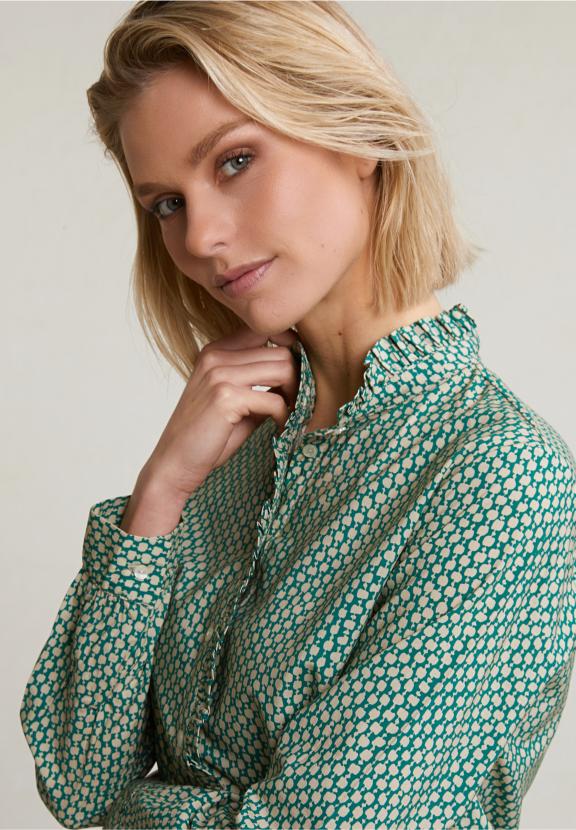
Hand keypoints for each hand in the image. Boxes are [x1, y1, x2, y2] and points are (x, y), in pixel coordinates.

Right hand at [141, 326, 299, 498]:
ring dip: (295, 395)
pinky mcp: (225, 397)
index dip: (289, 352)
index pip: (266, 331)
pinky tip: (279, 429)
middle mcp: (216, 356)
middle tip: (298, 404)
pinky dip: (284, 417)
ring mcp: (219, 374)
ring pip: (283, 369)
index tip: (295, 380)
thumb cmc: (206, 437)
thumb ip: (261, 385)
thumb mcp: (236, 402)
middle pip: (281, 351)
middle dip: (298, 378)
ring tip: (291, 415)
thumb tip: (299, 377)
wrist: (174, 464)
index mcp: (216, 351)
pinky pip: (275, 400)